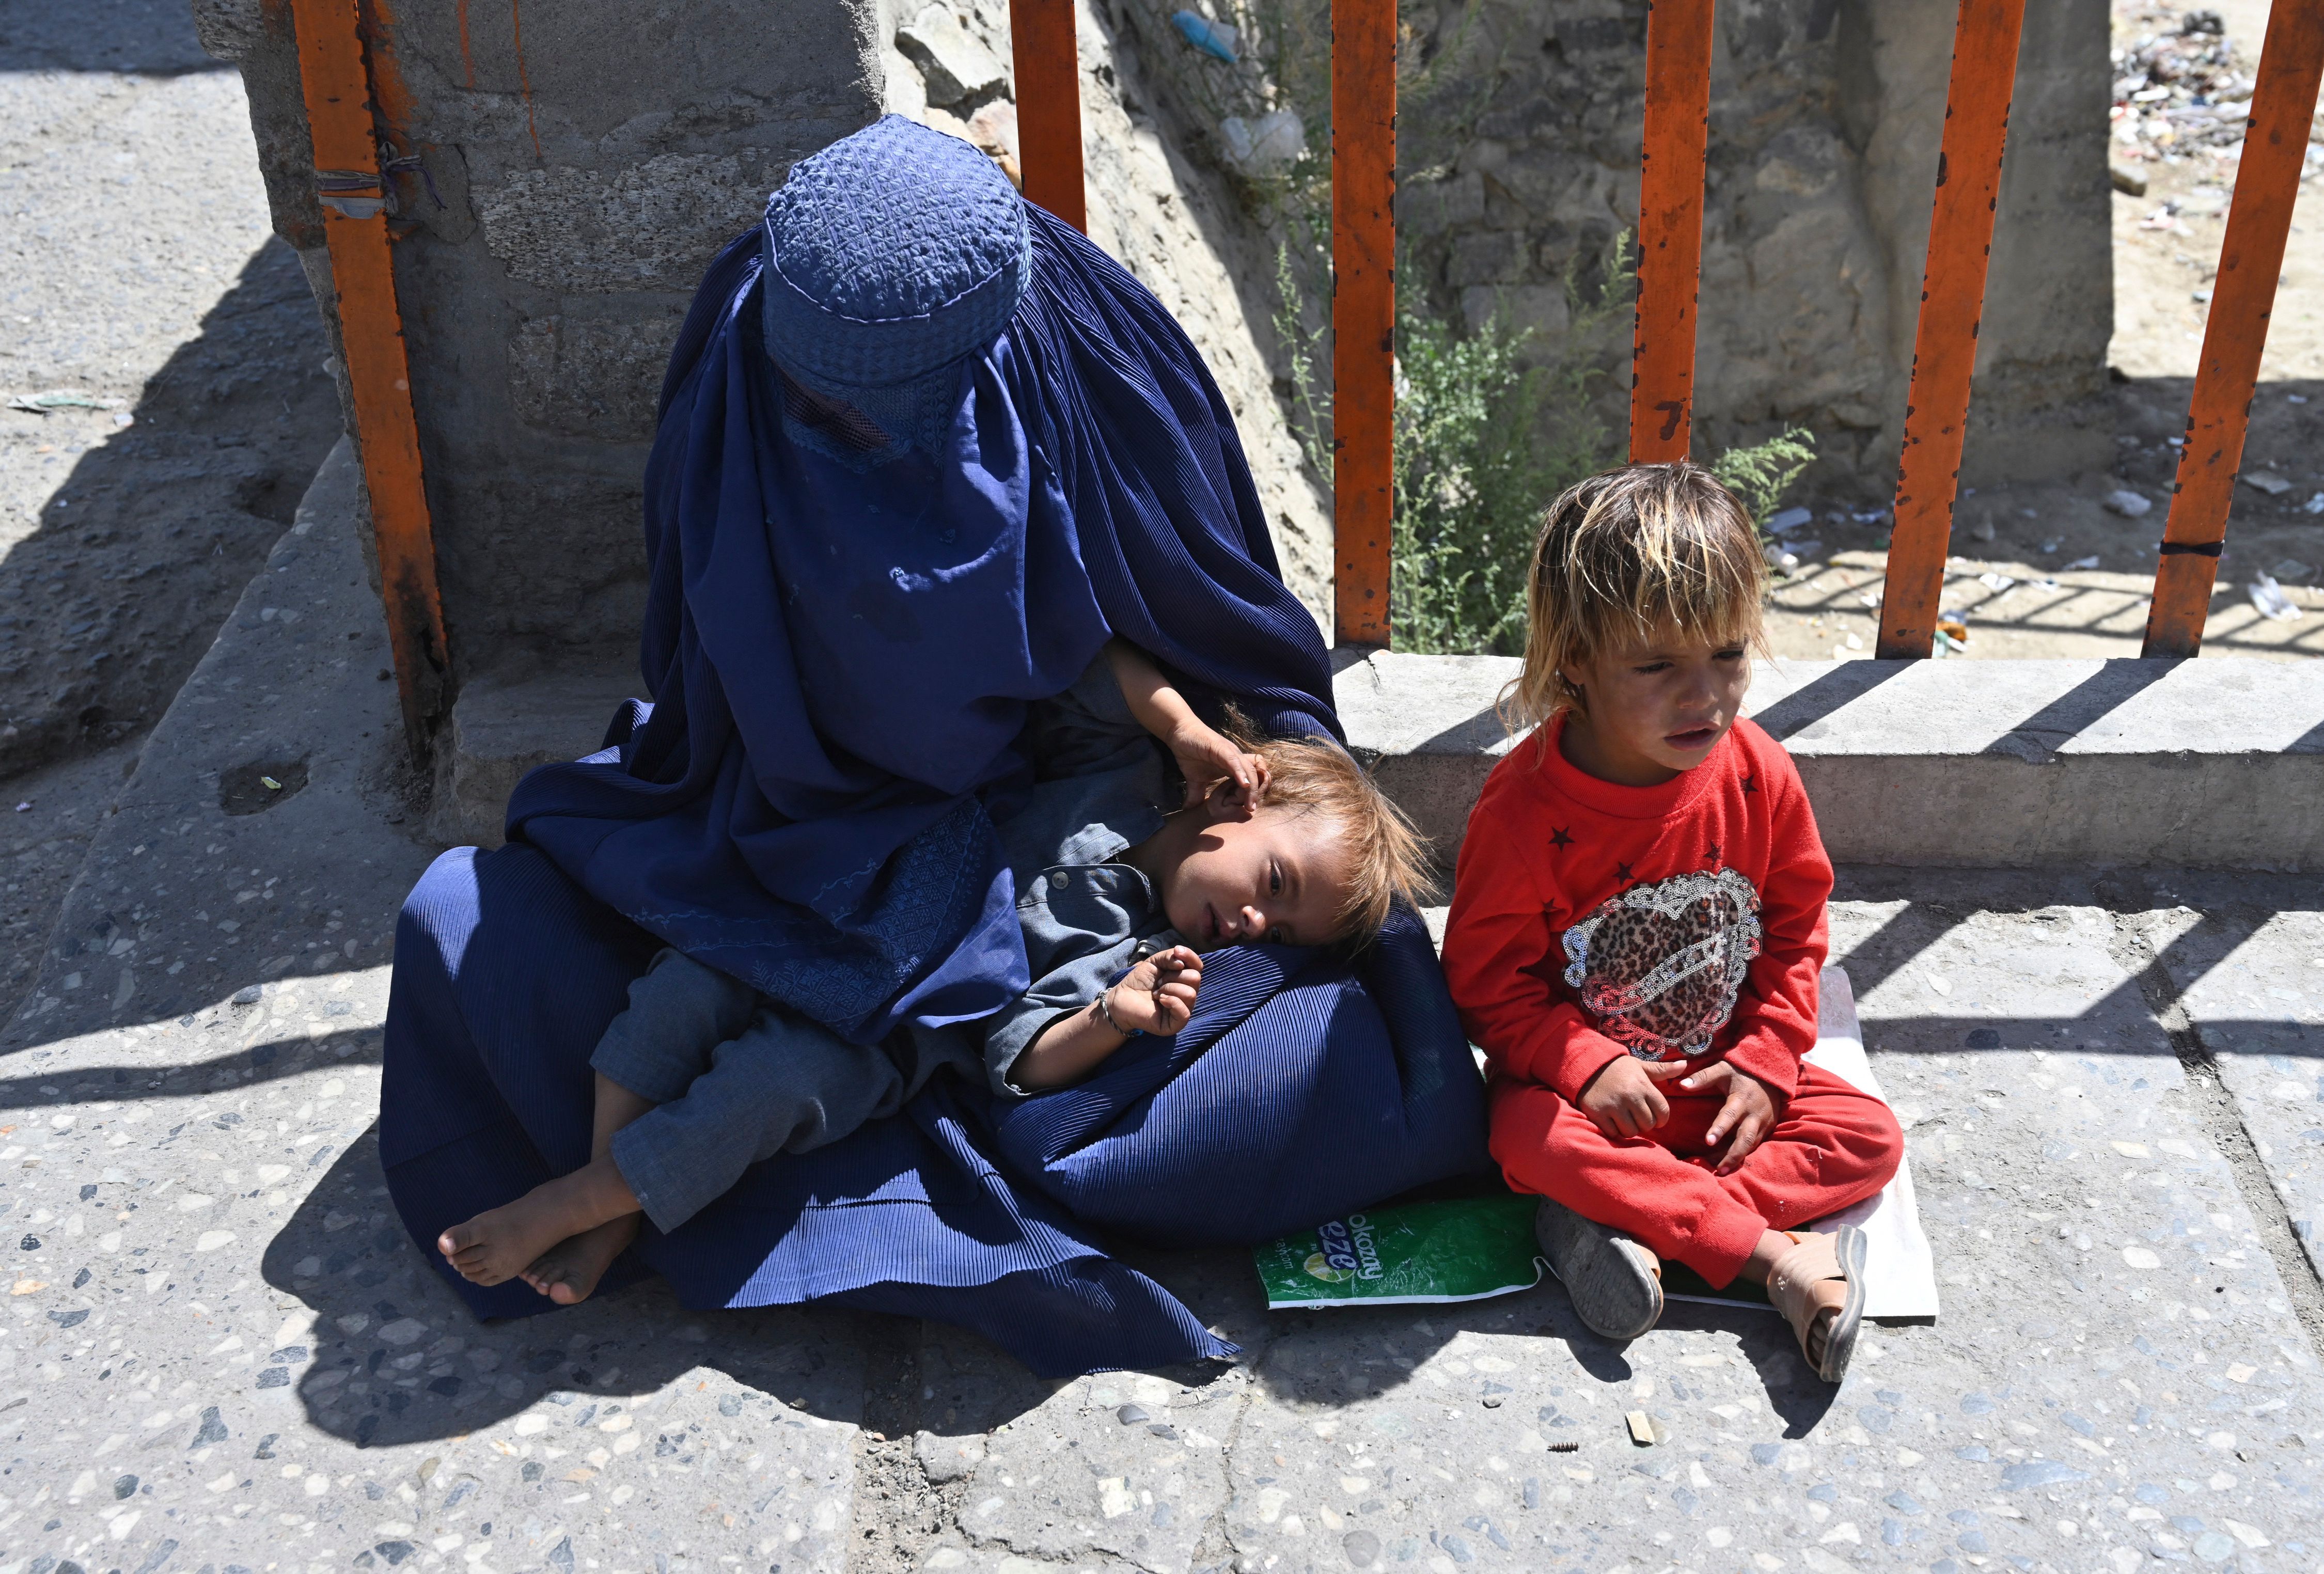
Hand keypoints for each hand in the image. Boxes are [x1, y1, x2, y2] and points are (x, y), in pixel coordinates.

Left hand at [1106, 945, 1202, 1035]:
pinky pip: (1185, 1013)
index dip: (1190, 957)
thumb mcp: (1155, 961)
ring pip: (1190, 994)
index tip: (1177, 952)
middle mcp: (1187, 994)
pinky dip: (1172, 1002)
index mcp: (1184, 979)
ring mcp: (1182, 1009)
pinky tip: (1160, 1000)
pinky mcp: (1175, 1024)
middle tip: (1159, 982)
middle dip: (1173, 976)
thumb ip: (1170, 956)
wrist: (1122, 998)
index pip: (1198, 967)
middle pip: (1195, 978)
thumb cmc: (1139, 981)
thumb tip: (1182, 962)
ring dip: (1169, 989)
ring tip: (1156, 993)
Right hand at [1166, 720, 1268, 808]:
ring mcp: (1231, 753)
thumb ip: (1195, 794)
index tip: (1248, 809)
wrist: (1179, 732)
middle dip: (1256, 793)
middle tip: (1251, 810)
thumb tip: (1188, 810)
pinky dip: (1241, 773)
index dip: (1252, 793)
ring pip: (1249, 770)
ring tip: (1250, 804)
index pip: (1251, 780)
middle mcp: (1236, 759)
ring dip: (1252, 787)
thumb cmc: (1189, 752)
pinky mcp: (1222, 748)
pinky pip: (1235, 761)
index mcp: (1232, 766)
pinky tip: (1243, 784)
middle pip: (1255, 776)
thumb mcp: (1194, 780)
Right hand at [1576, 1055, 1670, 1138]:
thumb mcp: (1640, 1066)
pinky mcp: (1598, 1114)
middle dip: (1643, 1124)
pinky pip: (1613, 1133)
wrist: (1585, 1064)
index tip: (1654, 1117)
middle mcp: (1630, 1096)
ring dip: (1628, 1129)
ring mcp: (1613, 1106)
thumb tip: (1685, 1065)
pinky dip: (1613, 1130)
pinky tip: (1611, 1120)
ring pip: (1631, 1132)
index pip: (1663, 1112)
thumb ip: (1662, 1070)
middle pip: (1647, 1125)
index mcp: (1643, 1086)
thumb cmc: (1617, 1068)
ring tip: (1623, 1119)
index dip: (1661, 1119)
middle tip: (1635, 1116)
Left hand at [1644, 1058, 1777, 1174]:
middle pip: (1745, 1139)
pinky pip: (1755, 1145)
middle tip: (1719, 1169)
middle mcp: (1754, 1114)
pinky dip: (1743, 1155)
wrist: (1772, 1074)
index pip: (1729, 1116)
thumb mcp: (1723, 1069)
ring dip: (1737, 1159)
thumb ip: (1703, 1077)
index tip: (1708, 1141)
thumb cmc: (1742, 1072)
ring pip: (1751, 1145)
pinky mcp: (1767, 1129)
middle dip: (1733, 1155)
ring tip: (1721, 1171)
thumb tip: (1681, 1084)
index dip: (1719, 1129)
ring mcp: (1762, 1123)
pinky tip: (1729, 1163)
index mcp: (1741, 1100)